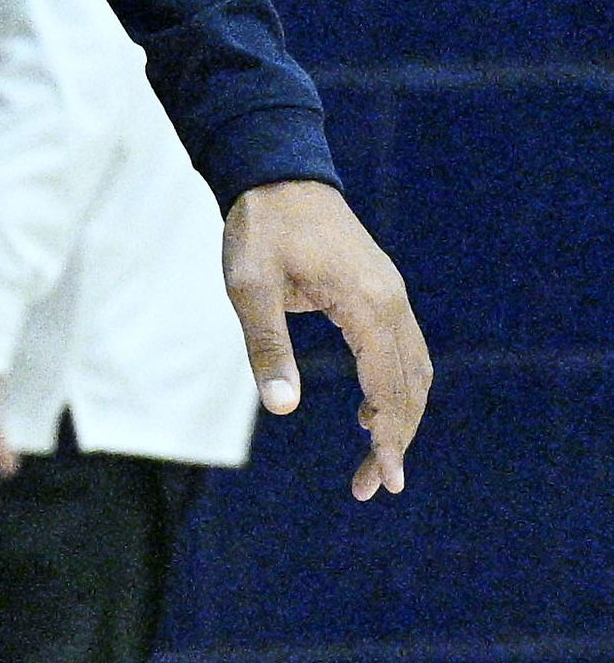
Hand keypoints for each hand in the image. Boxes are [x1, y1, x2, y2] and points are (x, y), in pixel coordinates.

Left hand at [223, 178, 430, 500]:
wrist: (279, 175)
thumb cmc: (260, 230)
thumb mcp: (249, 289)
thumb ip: (268, 348)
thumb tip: (283, 407)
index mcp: (366, 304)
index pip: (388, 386)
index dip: (388, 437)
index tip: (385, 481)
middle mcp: (391, 303)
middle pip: (411, 387)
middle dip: (396, 440)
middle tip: (371, 488)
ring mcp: (392, 296)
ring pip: (414, 372)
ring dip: (400, 419)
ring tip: (374, 465)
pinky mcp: (382, 293)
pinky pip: (403, 351)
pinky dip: (396, 390)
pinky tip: (367, 416)